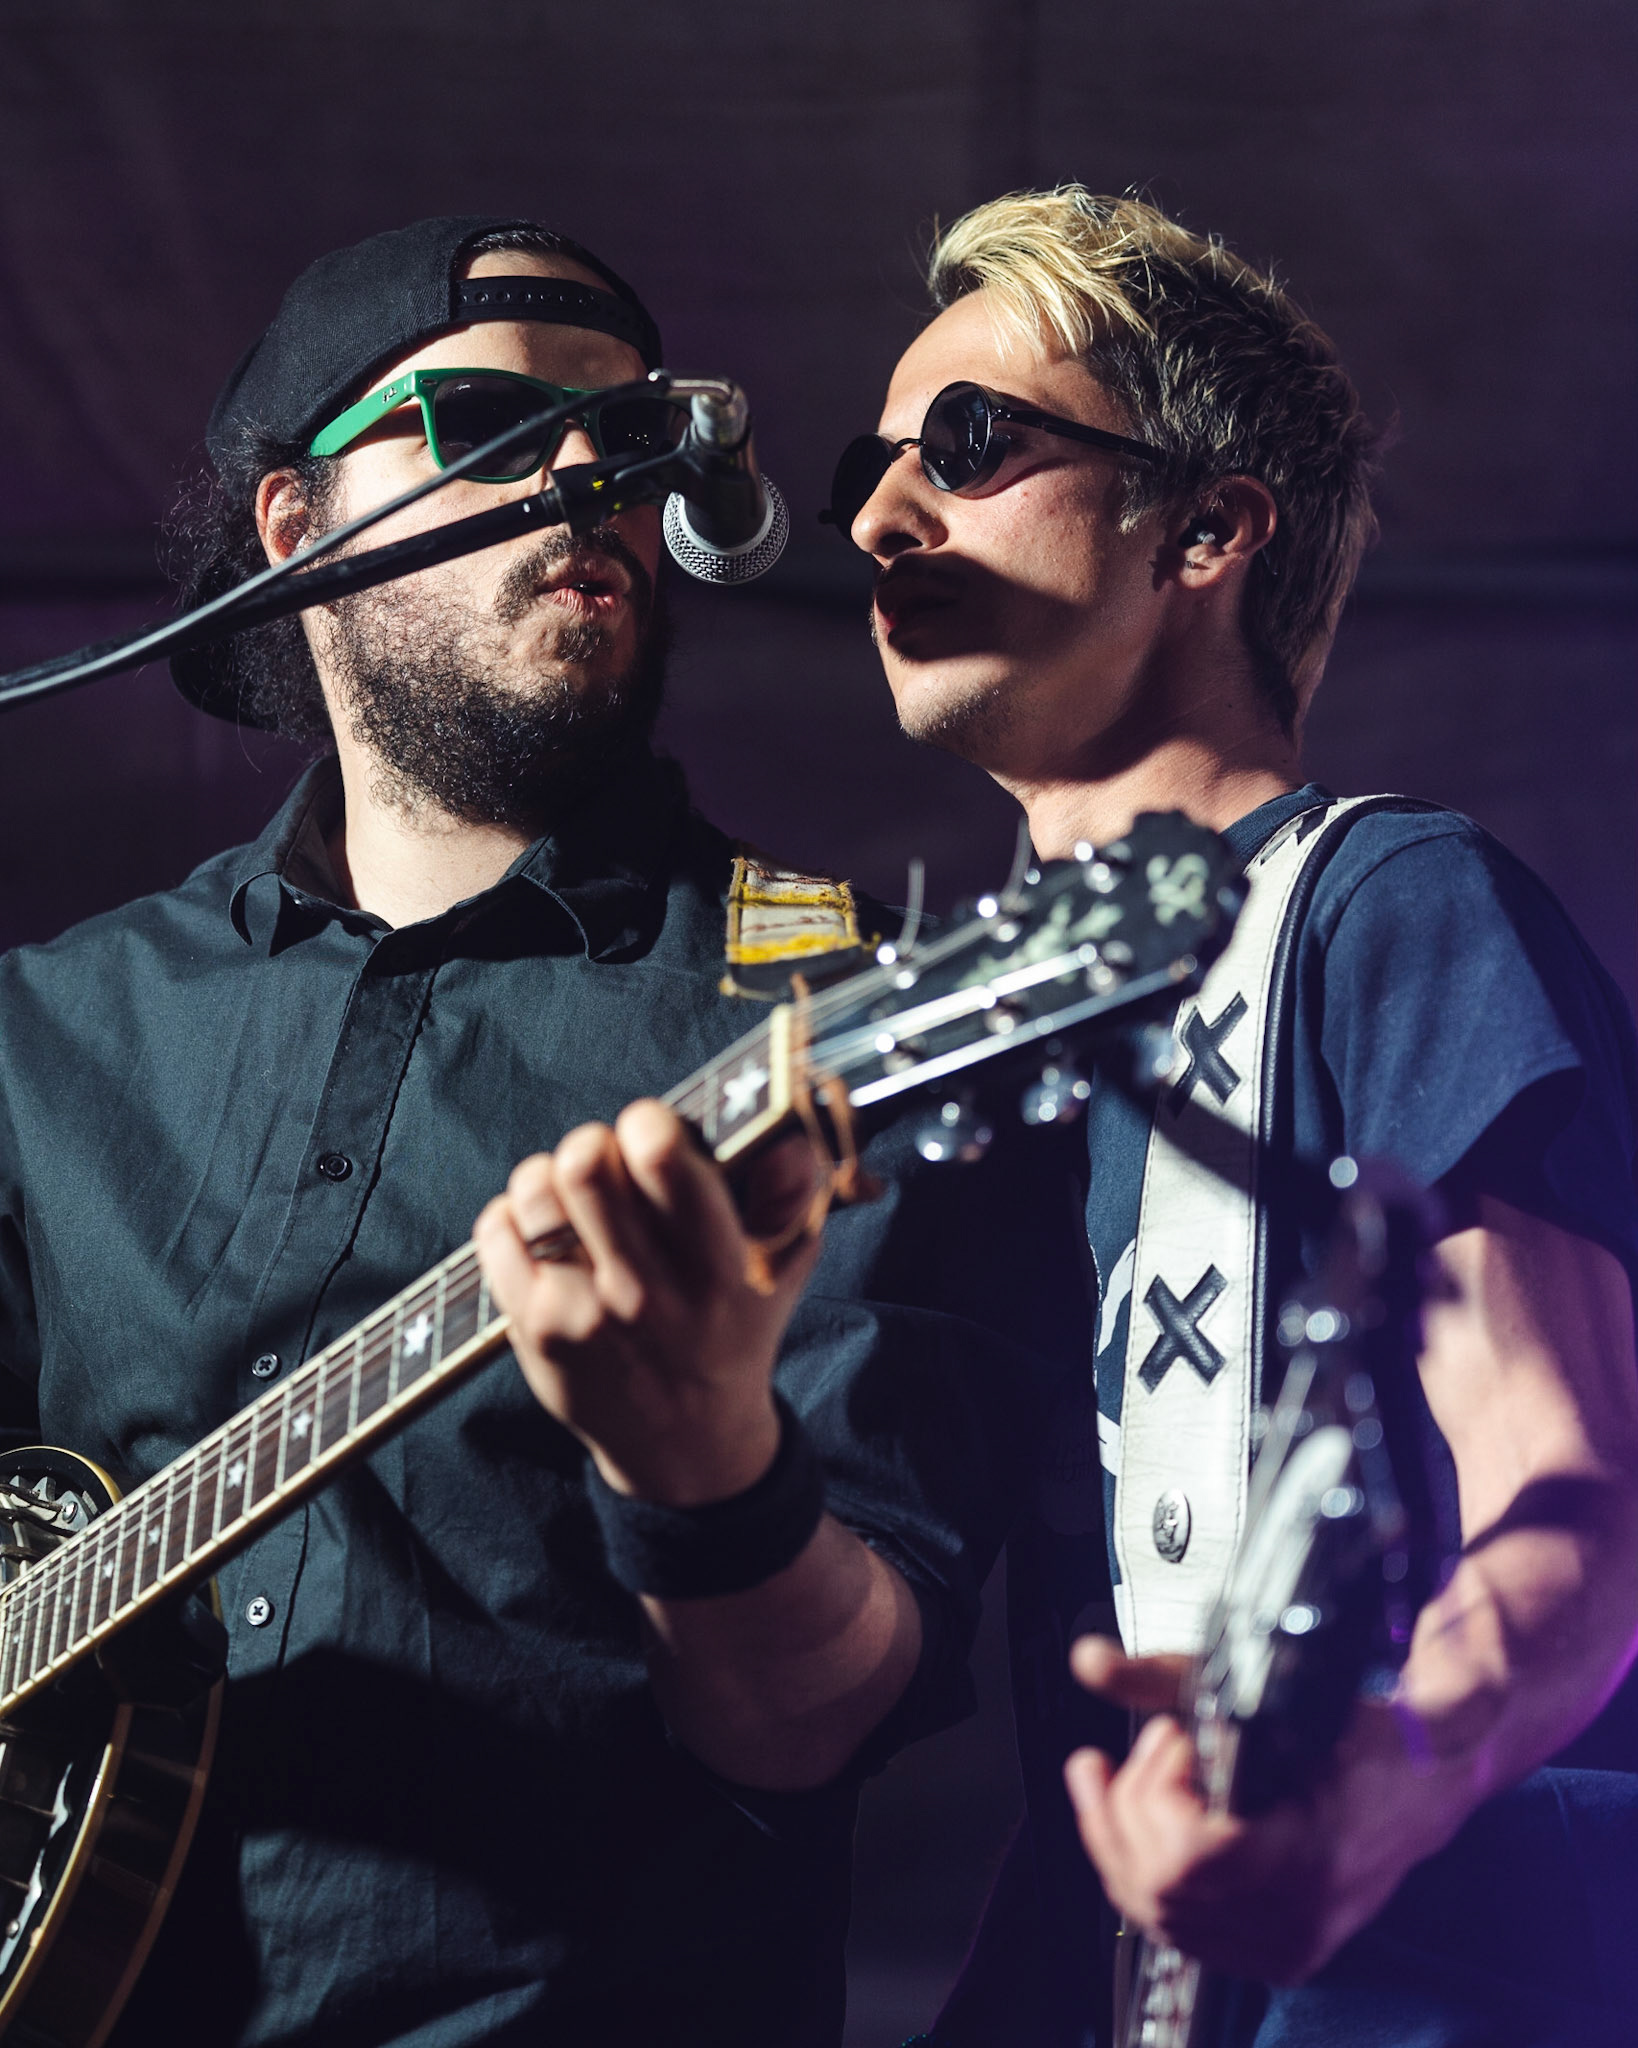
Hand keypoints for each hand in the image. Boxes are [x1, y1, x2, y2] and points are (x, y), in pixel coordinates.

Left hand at [473, 1101, 824, 1505]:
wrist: (687, 1440)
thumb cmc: (736, 1328)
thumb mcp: (785, 1265)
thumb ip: (793, 1192)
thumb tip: (788, 1135)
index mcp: (716, 1268)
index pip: (661, 1162)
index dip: (647, 1124)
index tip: (650, 1132)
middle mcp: (646, 1293)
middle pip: (584, 1166)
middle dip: (594, 1143)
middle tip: (606, 1161)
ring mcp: (583, 1315)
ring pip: (534, 1192)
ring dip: (549, 1176)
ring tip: (571, 1196)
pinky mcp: (535, 1329)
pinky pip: (497, 1231)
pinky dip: (513, 1214)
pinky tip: (542, 1230)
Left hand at [1063, 1636, 1437, 1981]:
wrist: (1424, 1781)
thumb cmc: (1360, 1733)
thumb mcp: (1271, 1688)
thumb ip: (1169, 1675)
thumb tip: (1089, 1661)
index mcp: (1309, 1856)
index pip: (1190, 1859)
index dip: (1158, 1795)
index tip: (1172, 1739)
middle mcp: (1297, 1915)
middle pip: (1160, 1890)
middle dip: (1125, 1810)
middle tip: (1140, 1754)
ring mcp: (1286, 1942)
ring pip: (1159, 1916)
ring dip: (1121, 1842)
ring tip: (1114, 1781)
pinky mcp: (1276, 1950)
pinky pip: (1183, 1930)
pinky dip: (1146, 1875)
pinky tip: (1136, 1827)